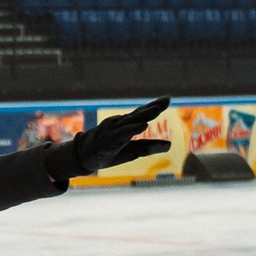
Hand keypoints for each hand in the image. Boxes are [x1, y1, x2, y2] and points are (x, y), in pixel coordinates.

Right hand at [44, 97, 171, 178]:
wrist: (84, 157)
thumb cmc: (109, 152)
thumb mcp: (133, 151)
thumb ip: (149, 147)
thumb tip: (170, 145)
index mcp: (126, 125)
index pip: (142, 113)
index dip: (154, 106)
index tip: (167, 98)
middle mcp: (120, 123)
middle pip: (138, 114)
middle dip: (152, 107)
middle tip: (166, 99)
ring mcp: (113, 130)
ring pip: (131, 121)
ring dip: (144, 115)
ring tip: (156, 109)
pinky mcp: (108, 139)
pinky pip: (122, 134)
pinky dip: (132, 129)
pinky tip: (142, 125)